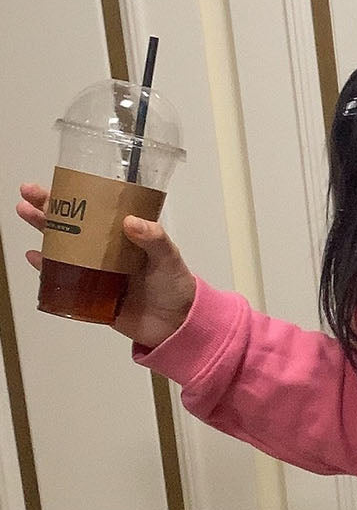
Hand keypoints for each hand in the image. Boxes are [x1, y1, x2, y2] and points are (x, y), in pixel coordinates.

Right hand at [17, 182, 195, 348]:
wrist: (176, 325)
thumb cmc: (176, 286)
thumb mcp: (169, 257)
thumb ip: (154, 239)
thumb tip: (132, 222)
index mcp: (127, 235)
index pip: (98, 209)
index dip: (78, 195)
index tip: (58, 183)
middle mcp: (108, 249)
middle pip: (74, 224)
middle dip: (49, 208)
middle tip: (28, 196)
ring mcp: (97, 270)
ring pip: (64, 246)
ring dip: (44, 232)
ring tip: (26, 215)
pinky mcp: (90, 293)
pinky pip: (64, 278)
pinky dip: (48, 267)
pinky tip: (35, 256)